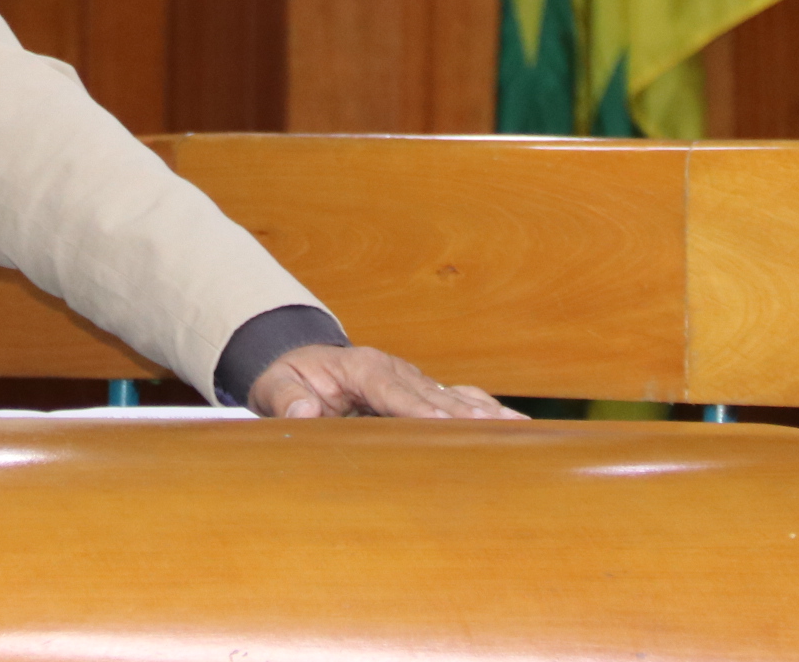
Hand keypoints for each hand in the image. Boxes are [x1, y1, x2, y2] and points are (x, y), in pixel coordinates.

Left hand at [246, 343, 525, 419]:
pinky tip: (518, 429)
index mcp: (362, 368)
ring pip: (456, 396)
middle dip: (465, 415)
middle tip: (498, 435)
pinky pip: (459, 401)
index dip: (420, 408)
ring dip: (487, 414)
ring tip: (524, 432)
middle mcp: (395, 371)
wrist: (300, 363)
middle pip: (436, 395)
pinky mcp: (422, 394)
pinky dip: (487, 414)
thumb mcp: (274, 387)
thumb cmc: (289, 378)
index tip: (444, 423)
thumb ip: (285, 399)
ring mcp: (412, 381)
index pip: (394, 391)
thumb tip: (304, 410)